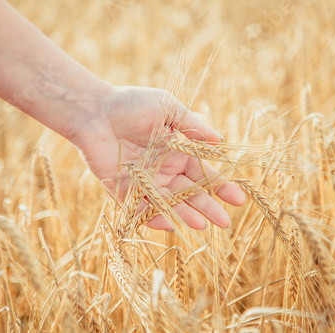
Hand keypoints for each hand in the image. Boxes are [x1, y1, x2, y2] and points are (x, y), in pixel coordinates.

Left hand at [71, 86, 245, 229]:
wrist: (96, 110)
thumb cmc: (132, 104)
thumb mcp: (168, 109)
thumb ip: (192, 126)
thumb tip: (220, 140)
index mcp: (176, 153)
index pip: (202, 173)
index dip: (220, 186)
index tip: (238, 198)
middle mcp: (162, 171)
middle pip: (189, 192)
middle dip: (207, 206)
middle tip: (225, 222)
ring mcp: (143, 182)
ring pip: (168, 202)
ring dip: (184, 214)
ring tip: (201, 225)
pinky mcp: (122, 190)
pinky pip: (139, 207)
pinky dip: (152, 216)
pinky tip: (169, 224)